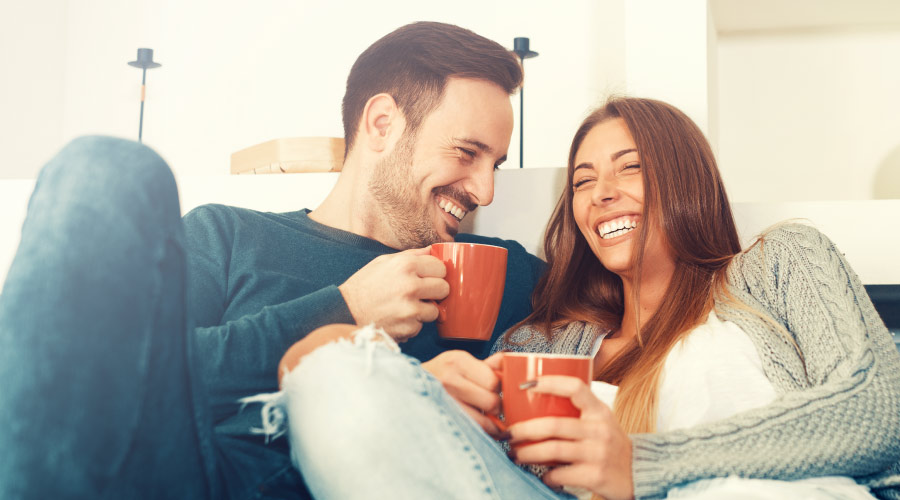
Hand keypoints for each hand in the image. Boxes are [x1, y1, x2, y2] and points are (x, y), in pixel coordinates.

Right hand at [338, 247, 448, 340]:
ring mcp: (410, 309)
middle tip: (421, 294)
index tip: (428, 278)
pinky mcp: (408, 328)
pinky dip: (411, 325)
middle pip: (444, 288)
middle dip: (435, 292)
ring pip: (435, 311)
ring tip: (405, 307)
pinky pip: (420, 326)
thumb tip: (432, 250)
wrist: (344, 312)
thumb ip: (410, 255)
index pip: (441, 268)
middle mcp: (410, 285)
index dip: (435, 274)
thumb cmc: (364, 286)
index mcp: (405, 265)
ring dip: (423, 311)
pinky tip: (397, 319)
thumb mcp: (383, 262)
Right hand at [423, 351, 504, 437]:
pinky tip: (479, 429)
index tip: (496, 392)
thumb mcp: (459, 363)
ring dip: (490, 423)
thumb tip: (511, 362)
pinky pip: (472, 432)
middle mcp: (448, 379)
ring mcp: (443, 401)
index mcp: (457, 360)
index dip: (499, 389)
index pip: (495, 381)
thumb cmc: (438, 376)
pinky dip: (481, 433)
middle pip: (492, 401)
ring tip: (487, 420)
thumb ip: (487, 365)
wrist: (406, 388)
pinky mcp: (440, 419)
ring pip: (484, 421)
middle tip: (491, 407)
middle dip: (497, 407)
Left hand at [507, 375, 633, 499]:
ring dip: (527, 453)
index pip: (575, 387)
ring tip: (514, 454)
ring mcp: (598, 453)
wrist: (639, 474)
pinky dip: (546, 475)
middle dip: (523, 430)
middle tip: (507, 434)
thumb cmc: (611, 445)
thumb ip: (578, 411)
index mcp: (599, 411)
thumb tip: (534, 402)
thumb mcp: (601, 421)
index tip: (525, 384)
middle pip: (553, 425)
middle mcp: (600, 429)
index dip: (549, 382)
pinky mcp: (595, 476)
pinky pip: (560, 474)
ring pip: (552, 450)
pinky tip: (541, 474)